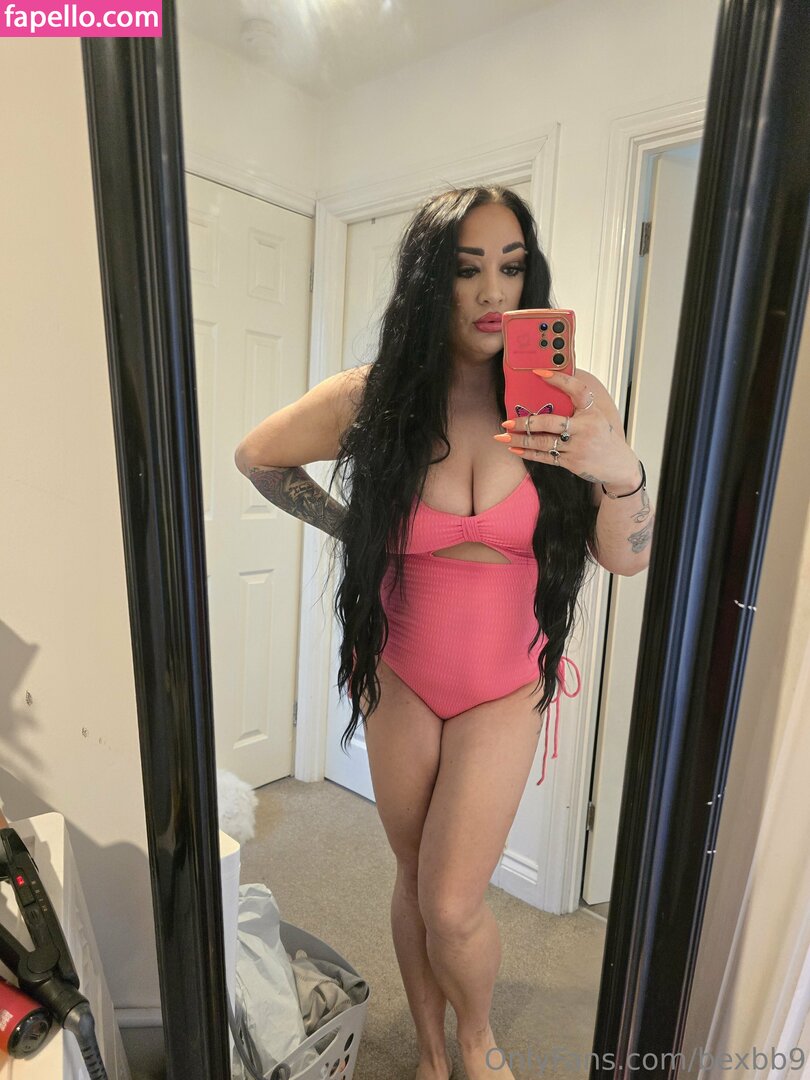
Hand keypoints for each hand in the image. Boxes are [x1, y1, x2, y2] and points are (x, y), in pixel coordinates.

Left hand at [494, 370, 640, 489]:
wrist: (618, 465)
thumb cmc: (602, 436)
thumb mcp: (595, 416)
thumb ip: (577, 405)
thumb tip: (548, 387)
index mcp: (592, 411)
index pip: (576, 390)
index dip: (558, 379)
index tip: (537, 372)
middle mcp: (586, 428)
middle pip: (551, 422)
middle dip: (526, 422)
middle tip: (507, 420)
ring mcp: (578, 447)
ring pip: (544, 442)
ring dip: (521, 439)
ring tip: (504, 435)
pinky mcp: (572, 463)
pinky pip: (546, 457)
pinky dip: (528, 453)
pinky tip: (514, 448)